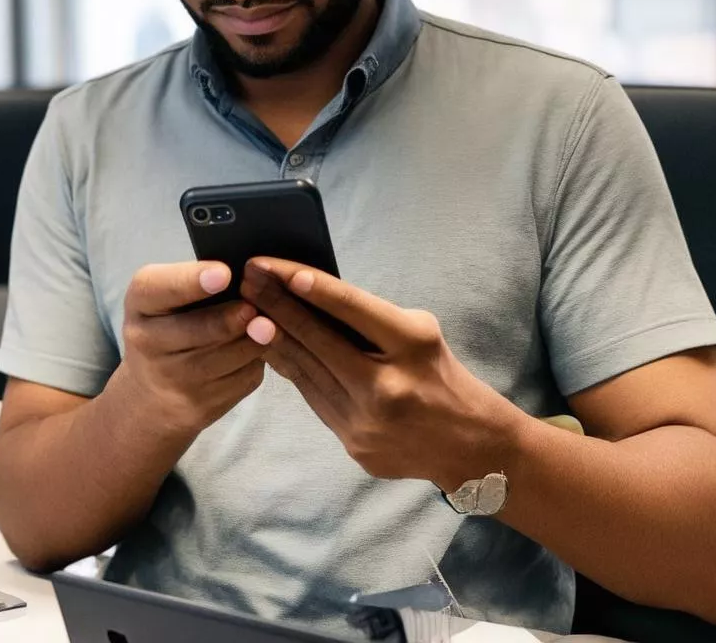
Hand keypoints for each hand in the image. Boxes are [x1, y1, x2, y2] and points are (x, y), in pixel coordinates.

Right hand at [117, 262, 275, 438]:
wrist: (150, 393)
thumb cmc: (166, 325)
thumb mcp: (164, 295)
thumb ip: (197, 281)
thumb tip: (248, 279)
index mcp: (141, 301)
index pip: (162, 288)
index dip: (194, 281)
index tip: (224, 273)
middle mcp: (148, 342)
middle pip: (200, 329)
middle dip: (233, 318)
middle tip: (255, 307)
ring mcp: (173, 380)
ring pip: (229, 356)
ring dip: (255, 339)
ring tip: (266, 325)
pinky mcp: (199, 407)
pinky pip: (243, 378)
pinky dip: (257, 362)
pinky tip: (256, 350)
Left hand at [240, 260, 525, 489]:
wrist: (467, 445)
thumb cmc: (438, 372)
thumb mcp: (418, 332)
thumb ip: (370, 318)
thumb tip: (310, 296)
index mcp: (411, 346)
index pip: (354, 311)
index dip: (316, 290)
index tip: (282, 271)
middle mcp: (386, 386)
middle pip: (319, 340)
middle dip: (277, 305)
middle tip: (248, 279)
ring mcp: (367, 421)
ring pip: (306, 370)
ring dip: (273, 336)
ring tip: (247, 309)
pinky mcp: (353, 444)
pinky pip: (312, 397)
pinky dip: (290, 369)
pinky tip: (268, 345)